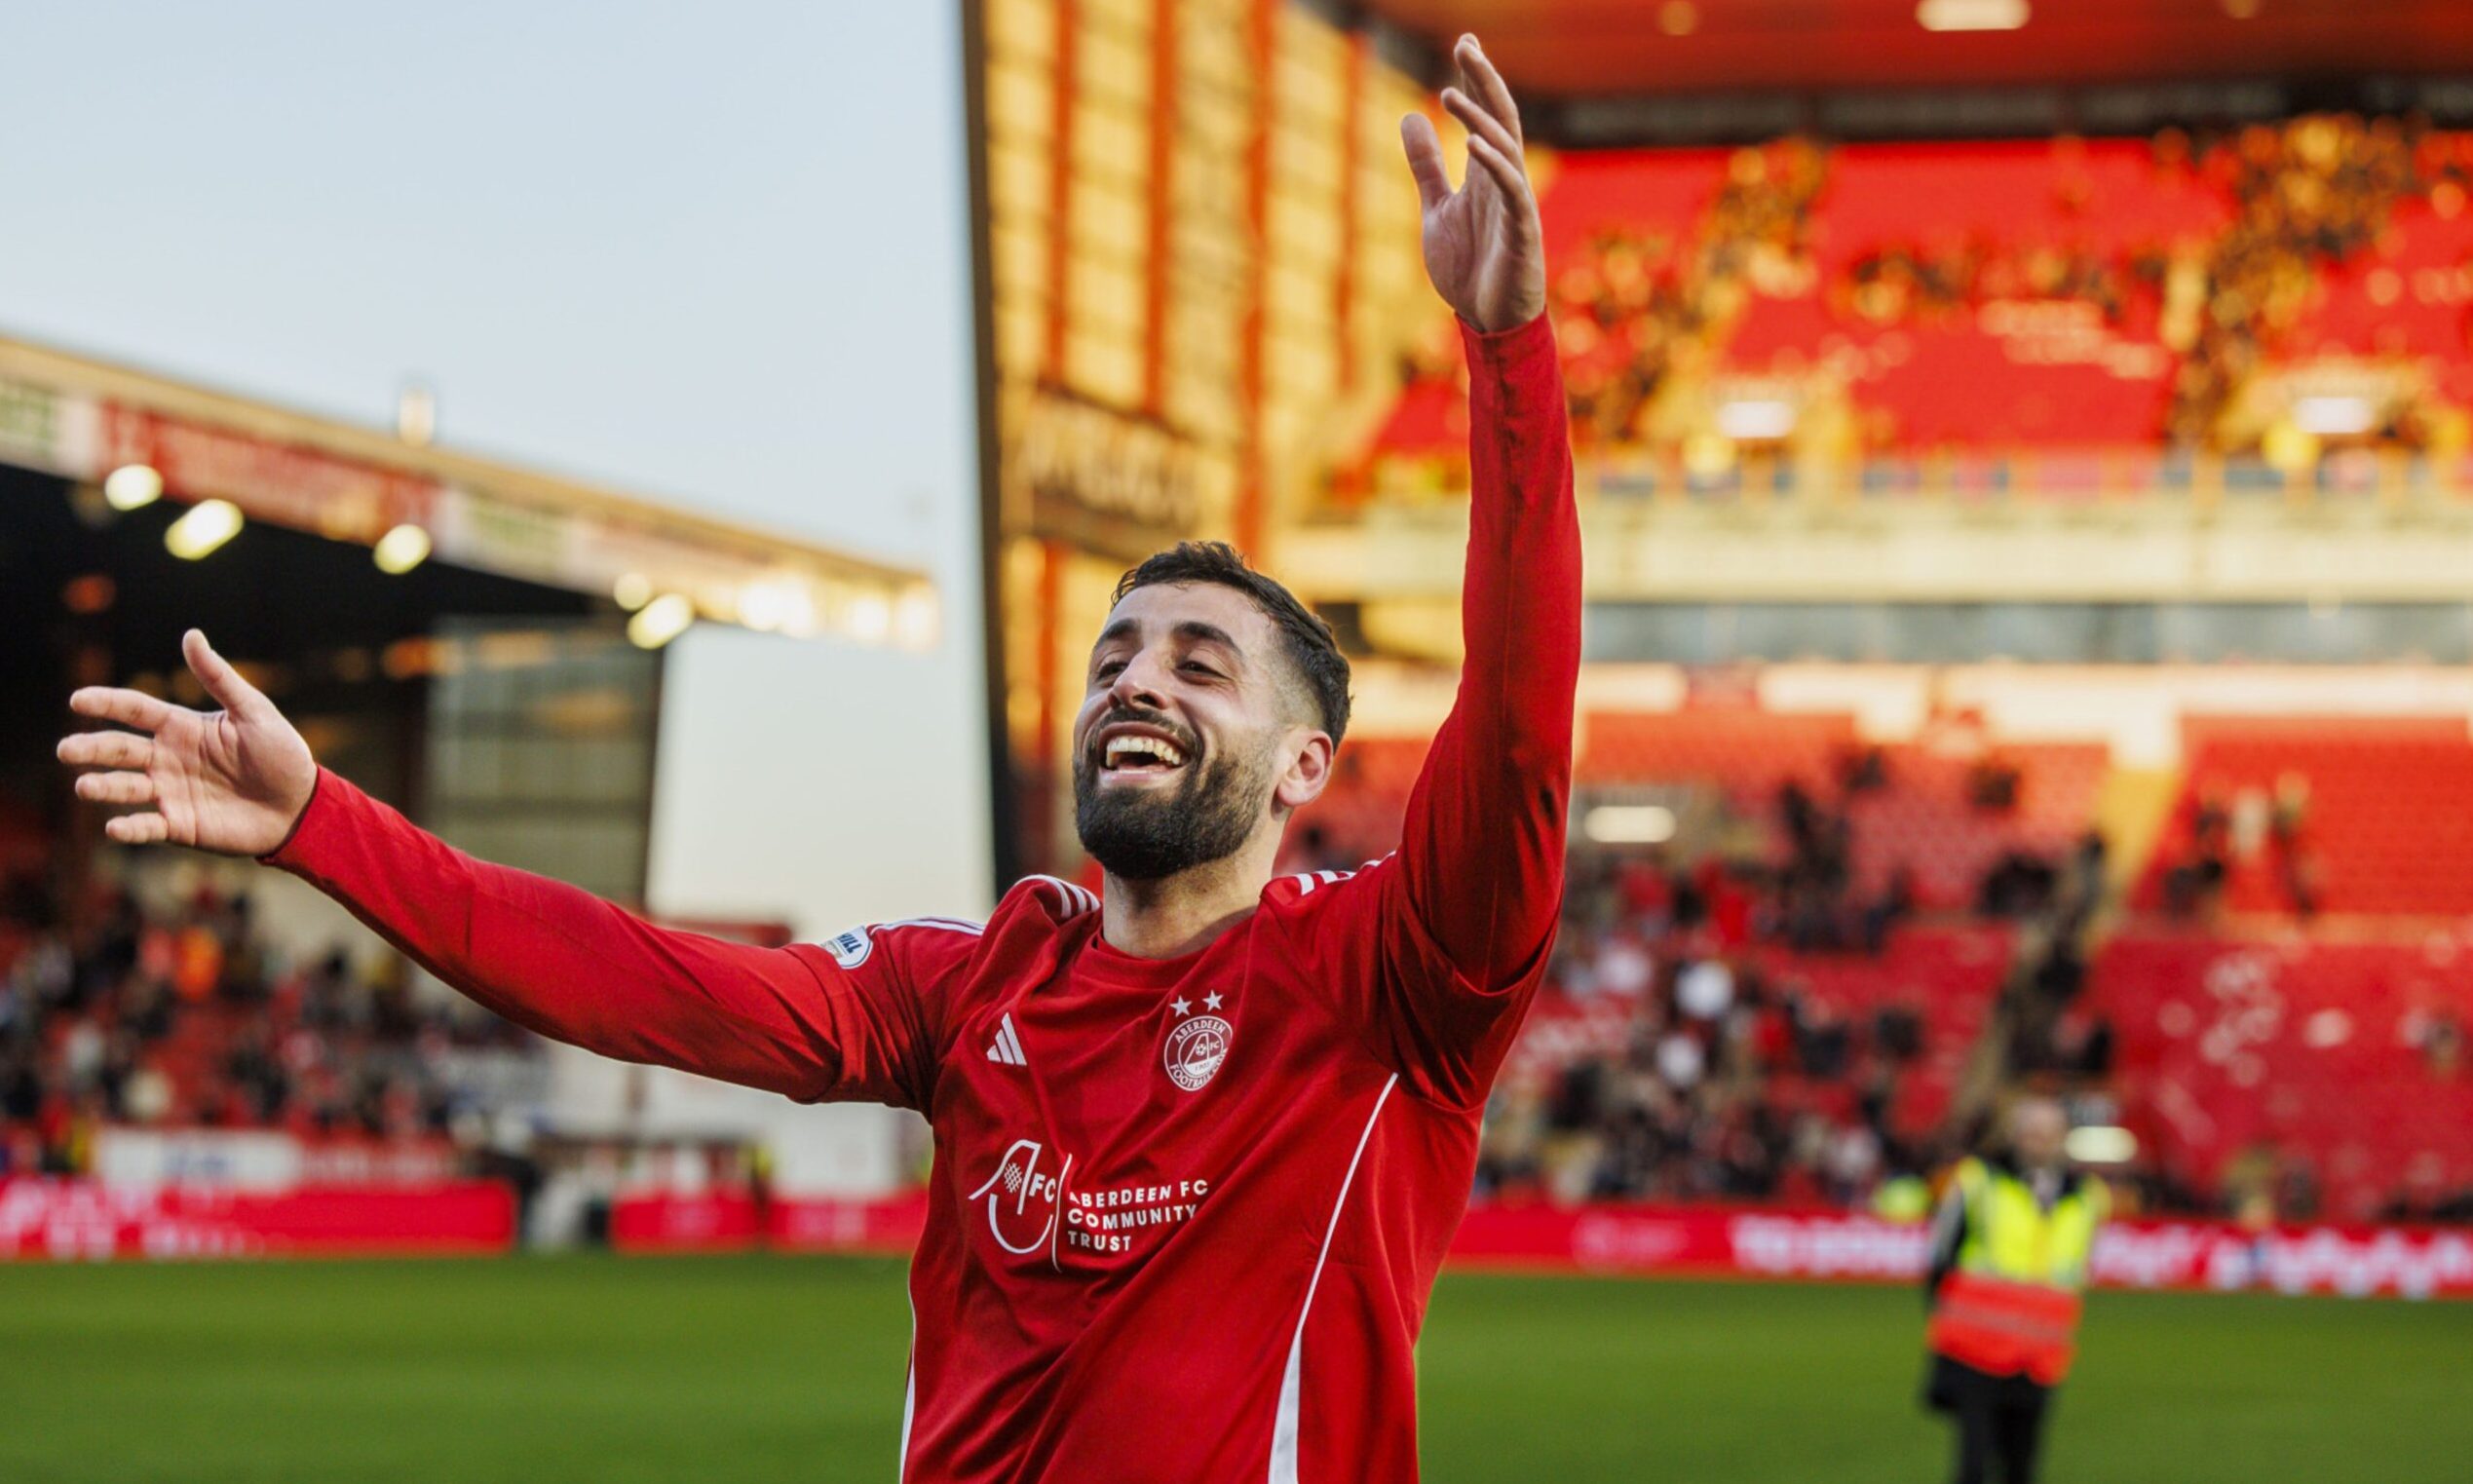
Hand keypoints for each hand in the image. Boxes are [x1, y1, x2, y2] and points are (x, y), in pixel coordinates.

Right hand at [56, 629, 317, 856]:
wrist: (302, 804)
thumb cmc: (281, 754)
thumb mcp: (253, 711)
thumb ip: (219, 678)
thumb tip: (191, 635)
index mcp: (182, 727)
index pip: (135, 710)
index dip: (106, 703)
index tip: (77, 700)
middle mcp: (168, 758)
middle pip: (120, 750)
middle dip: (91, 748)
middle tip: (66, 750)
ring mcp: (171, 792)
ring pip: (126, 788)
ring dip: (103, 786)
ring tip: (84, 785)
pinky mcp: (180, 825)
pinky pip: (148, 826)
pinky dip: (129, 828)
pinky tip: (114, 827)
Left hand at [1401, 34, 1544, 334]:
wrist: (1488, 322)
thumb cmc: (1469, 269)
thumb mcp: (1435, 209)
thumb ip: (1426, 166)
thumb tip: (1409, 116)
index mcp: (1486, 173)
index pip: (1486, 114)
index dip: (1476, 80)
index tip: (1465, 43)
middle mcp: (1504, 180)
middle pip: (1500, 117)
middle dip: (1484, 80)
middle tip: (1467, 43)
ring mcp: (1515, 202)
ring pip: (1505, 147)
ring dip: (1480, 118)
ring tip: (1451, 91)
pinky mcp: (1521, 229)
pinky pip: (1511, 189)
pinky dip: (1494, 163)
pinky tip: (1472, 142)